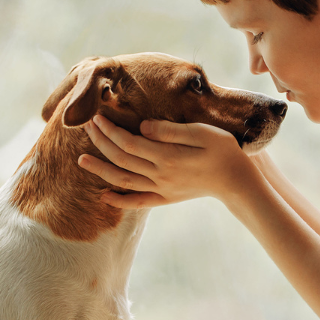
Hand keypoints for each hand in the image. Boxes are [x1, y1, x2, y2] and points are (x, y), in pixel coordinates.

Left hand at [78, 114, 257, 208]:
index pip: (129, 142)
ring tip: (81, 161)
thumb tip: (143, 126)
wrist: (238, 181)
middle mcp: (160, 175)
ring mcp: (162, 189)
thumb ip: (171, 131)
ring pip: (123, 181)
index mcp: (167, 156)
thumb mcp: (202, 133)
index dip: (109, 130)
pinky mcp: (166, 198)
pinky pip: (137, 202)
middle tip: (86, 126)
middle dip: (101, 142)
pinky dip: (119, 200)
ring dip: (101, 170)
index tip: (97, 117)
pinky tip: (104, 196)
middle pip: (121, 158)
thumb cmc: (223, 150)